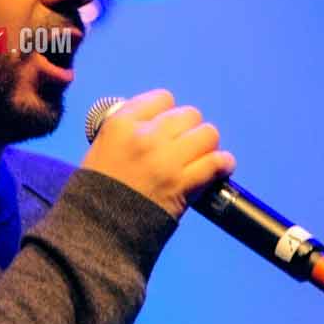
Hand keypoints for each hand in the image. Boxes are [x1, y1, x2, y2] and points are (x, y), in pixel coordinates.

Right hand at [80, 89, 234, 219]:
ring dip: (207, 144)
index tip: (168, 125)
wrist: (100, 226)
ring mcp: (166, 160)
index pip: (162, 98)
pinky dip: (223, 164)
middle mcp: (146, 137)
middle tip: (185, 144)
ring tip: (201, 155)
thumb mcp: (104, 145)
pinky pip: (217, 162)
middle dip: (190, 128)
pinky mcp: (183, 184)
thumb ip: (131, 128)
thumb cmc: (100, 188)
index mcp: (122, 124)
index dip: (168, 112)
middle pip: (189, 114)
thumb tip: (161, 119)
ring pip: (207, 134)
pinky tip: (221, 167)